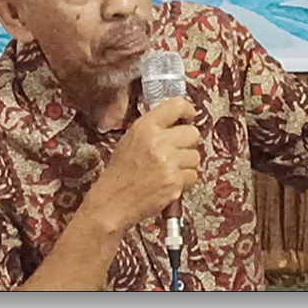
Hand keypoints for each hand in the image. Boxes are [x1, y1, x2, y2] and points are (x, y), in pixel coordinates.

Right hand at [82, 97, 201, 233]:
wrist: (113, 201)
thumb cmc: (120, 172)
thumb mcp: (130, 140)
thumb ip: (153, 128)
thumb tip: (176, 120)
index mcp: (145, 127)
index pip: (176, 106)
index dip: (187, 110)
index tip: (190, 116)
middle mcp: (158, 142)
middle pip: (193, 133)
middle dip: (187, 142)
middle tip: (176, 150)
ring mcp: (168, 162)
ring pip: (195, 156)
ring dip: (186, 164)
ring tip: (169, 169)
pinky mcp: (175, 182)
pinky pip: (193, 175)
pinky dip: (184, 180)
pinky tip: (169, 181)